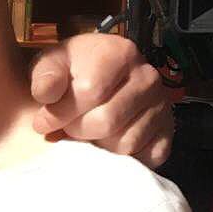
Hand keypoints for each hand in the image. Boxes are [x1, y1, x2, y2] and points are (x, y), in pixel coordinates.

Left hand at [30, 33, 174, 168]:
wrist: (94, 77)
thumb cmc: (70, 73)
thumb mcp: (51, 65)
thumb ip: (45, 77)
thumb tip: (46, 94)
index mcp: (120, 53)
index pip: (89, 92)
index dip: (60, 113)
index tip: (44, 120)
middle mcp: (148, 77)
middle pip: (107, 121)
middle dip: (78, 131)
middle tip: (68, 128)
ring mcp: (162, 105)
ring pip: (125, 144)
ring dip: (99, 146)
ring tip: (88, 132)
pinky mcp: (168, 131)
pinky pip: (146, 157)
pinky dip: (123, 158)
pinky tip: (108, 142)